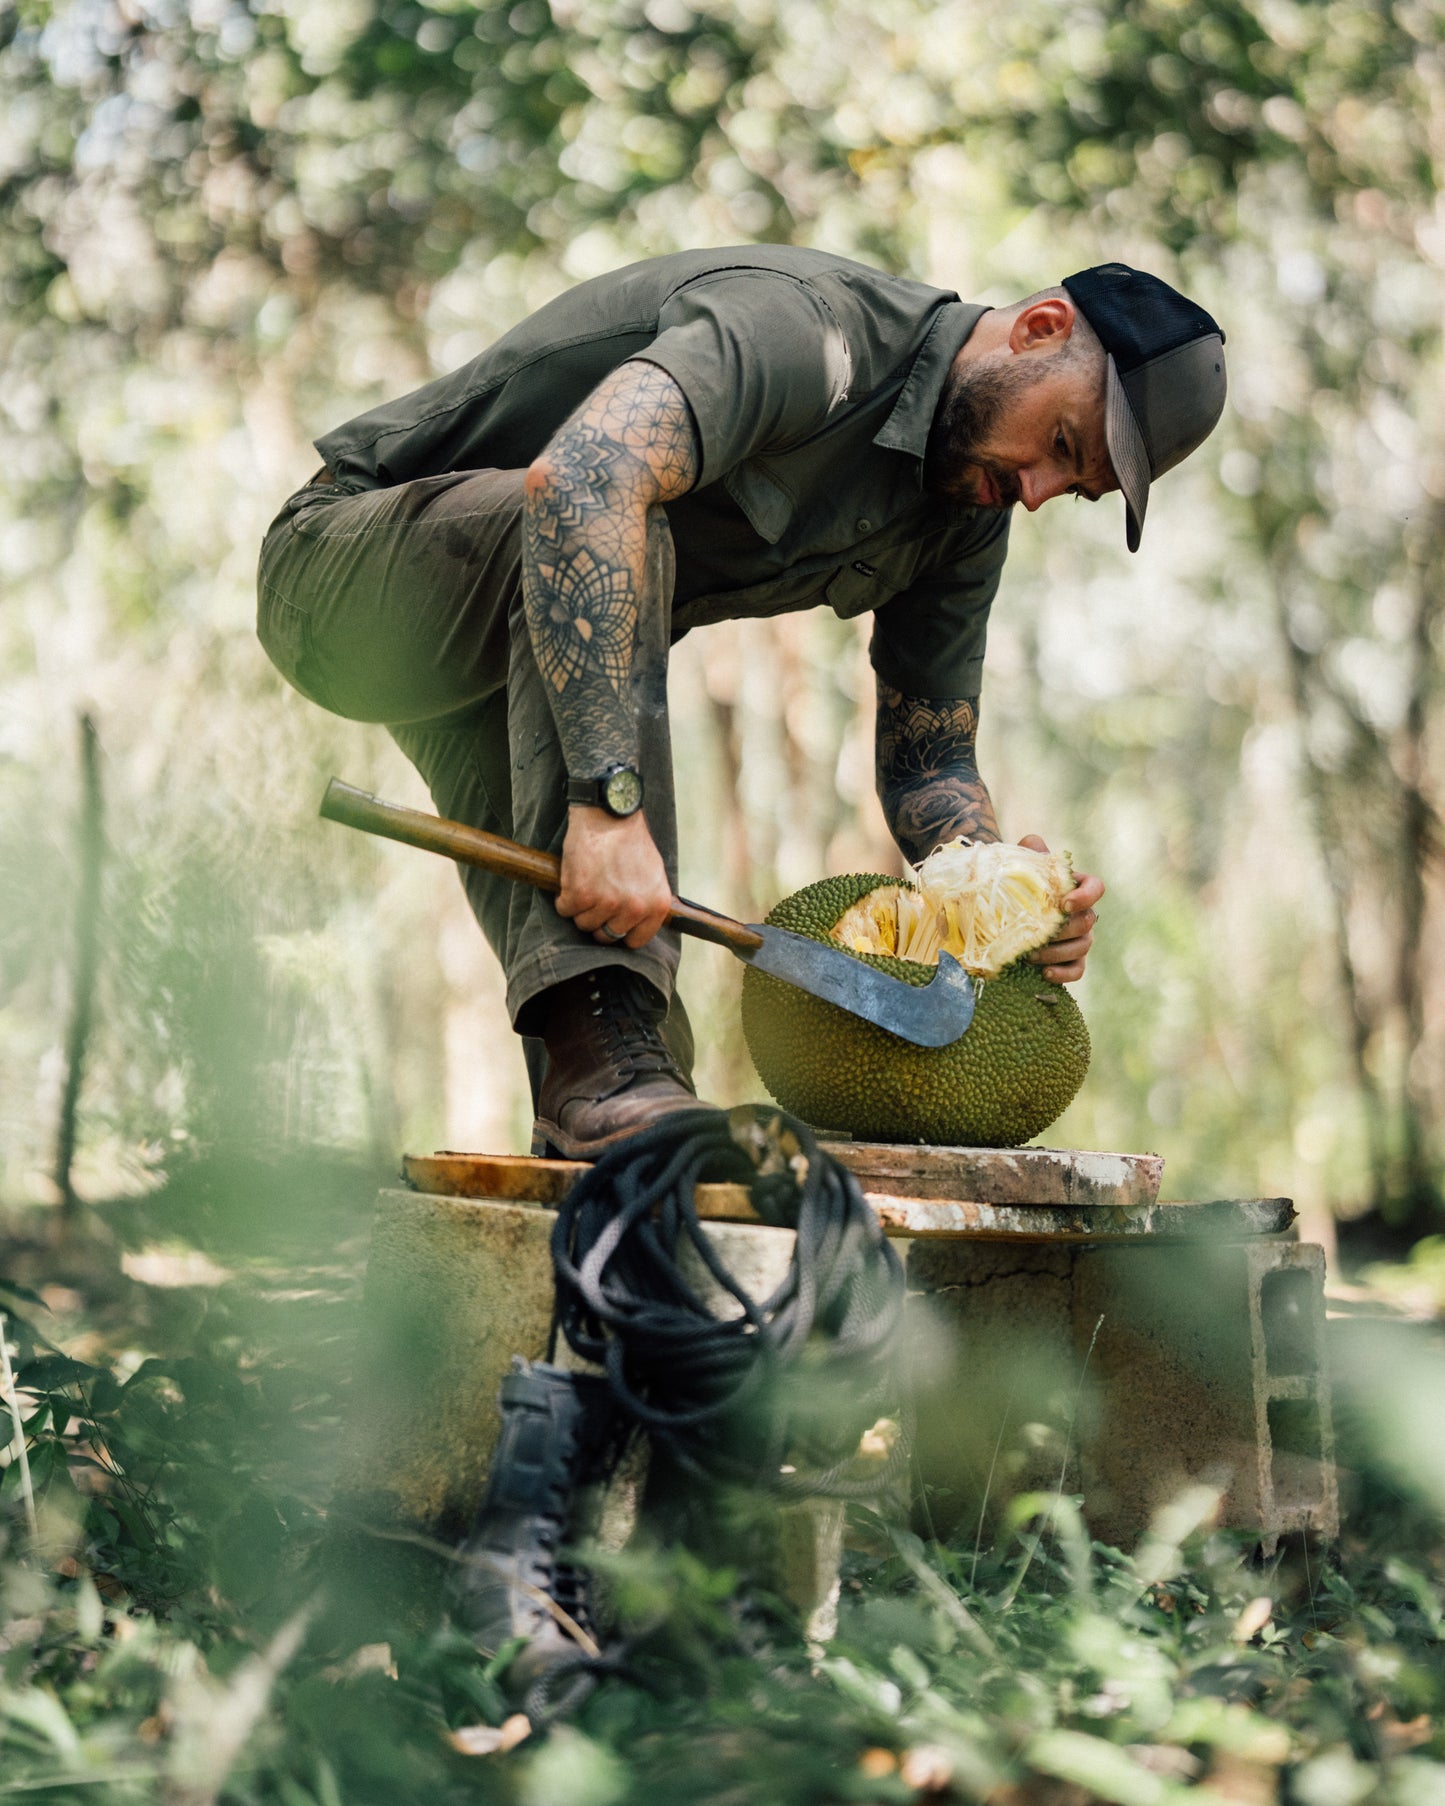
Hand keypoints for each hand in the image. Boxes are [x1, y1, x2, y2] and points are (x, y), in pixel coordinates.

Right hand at [555, 806, 673, 948]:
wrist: (609, 815)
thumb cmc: (630, 841)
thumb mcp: (653, 875)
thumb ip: (647, 902)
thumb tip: (636, 926)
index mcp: (656, 906)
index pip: (636, 940)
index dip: (621, 931)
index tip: (611, 920)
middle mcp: (634, 908)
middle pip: (607, 935)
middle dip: (598, 919)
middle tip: (595, 896)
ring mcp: (607, 903)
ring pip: (584, 924)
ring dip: (579, 907)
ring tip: (586, 881)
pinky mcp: (580, 894)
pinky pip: (564, 909)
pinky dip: (563, 897)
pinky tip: (573, 877)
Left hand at [1019, 833, 1102, 983]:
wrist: (1005, 909)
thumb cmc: (1018, 883)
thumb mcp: (1021, 863)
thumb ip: (1029, 849)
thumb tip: (1034, 843)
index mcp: (1074, 887)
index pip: (1096, 888)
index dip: (1086, 896)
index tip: (1064, 904)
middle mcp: (1082, 913)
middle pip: (1087, 922)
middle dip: (1062, 931)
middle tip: (1034, 935)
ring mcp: (1079, 938)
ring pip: (1082, 947)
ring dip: (1056, 953)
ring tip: (1029, 955)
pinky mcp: (1071, 960)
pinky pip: (1077, 970)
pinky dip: (1063, 974)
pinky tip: (1044, 974)